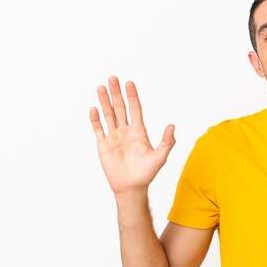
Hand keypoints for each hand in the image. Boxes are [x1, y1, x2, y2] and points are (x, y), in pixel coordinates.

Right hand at [89, 76, 174, 194]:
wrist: (131, 187)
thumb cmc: (146, 174)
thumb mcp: (160, 157)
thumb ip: (167, 142)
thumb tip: (172, 126)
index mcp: (139, 132)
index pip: (135, 109)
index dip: (132, 96)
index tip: (130, 83)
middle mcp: (126, 132)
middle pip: (120, 108)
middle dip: (116, 93)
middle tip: (113, 78)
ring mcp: (114, 138)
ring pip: (108, 115)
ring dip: (104, 102)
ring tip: (101, 87)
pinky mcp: (104, 146)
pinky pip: (98, 130)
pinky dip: (95, 119)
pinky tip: (94, 109)